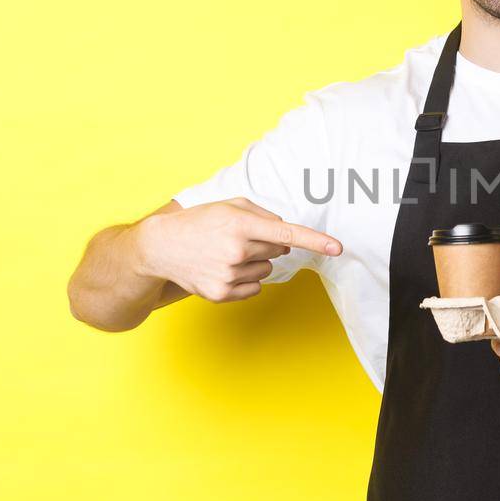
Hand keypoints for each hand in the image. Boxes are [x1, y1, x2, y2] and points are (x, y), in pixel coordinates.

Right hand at [137, 197, 341, 302]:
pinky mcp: (222, 294)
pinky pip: (255, 288)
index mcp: (240, 225)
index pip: (286, 233)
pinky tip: (223, 270)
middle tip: (236, 239)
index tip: (337, 247)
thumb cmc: (200, 222)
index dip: (315, 240)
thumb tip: (285, 234)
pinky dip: (246, 280)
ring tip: (225, 254)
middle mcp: (236, 251)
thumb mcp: (229, 206)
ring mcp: (229, 275)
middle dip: (265, 244)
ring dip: (254, 262)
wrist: (162, 248)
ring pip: (267, 270)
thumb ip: (262, 215)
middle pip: (277, 251)